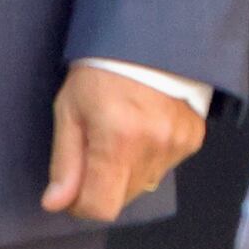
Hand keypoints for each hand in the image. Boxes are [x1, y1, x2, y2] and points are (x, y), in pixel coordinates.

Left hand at [43, 63, 203, 223]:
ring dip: (124, 174)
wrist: (147, 42)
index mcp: (117, 140)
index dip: (81, 206)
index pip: (102, 206)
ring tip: (116, 137)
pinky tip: (139, 131)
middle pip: (122, 199)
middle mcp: (153, 146)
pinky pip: (163, 168)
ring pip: (143, 185)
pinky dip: (146, 159)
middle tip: (91, 154)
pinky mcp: (193, 140)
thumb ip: (65, 162)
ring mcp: (177, 144)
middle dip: (101, 187)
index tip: (71, 191)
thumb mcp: (68, 112)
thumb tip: (55, 204)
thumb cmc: (98, 74)